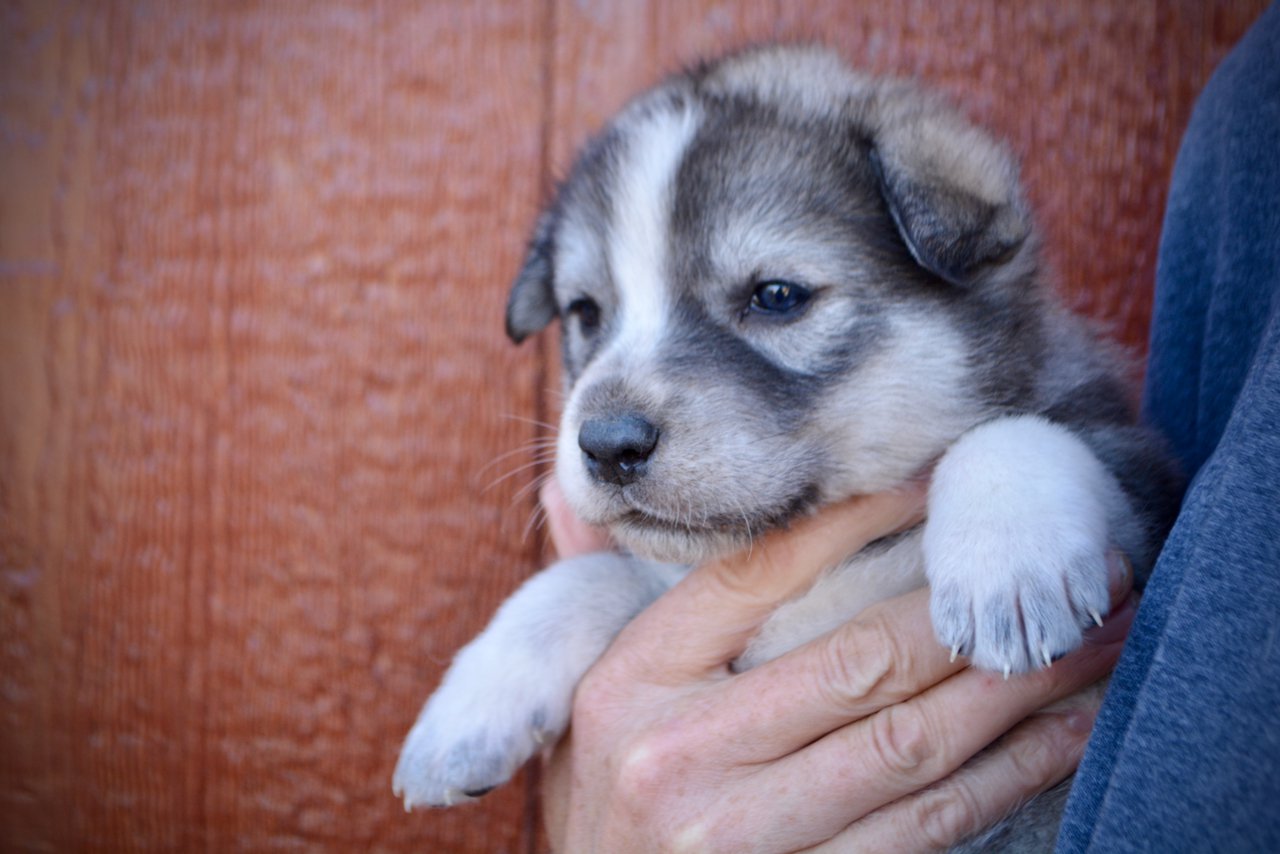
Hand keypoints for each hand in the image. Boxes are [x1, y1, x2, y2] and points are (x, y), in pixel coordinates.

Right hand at [538, 478, 1134, 851]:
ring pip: (911, 743)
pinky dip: (1008, 774)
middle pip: (856, 656)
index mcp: (628, 683)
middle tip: (1064, 563)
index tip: (941, 483)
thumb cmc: (606, 806)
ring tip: (1094, 636)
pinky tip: (1063, 732)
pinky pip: (928, 829)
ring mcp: (743, 838)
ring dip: (1019, 687)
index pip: (756, 573)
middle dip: (973, 608)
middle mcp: (679, 755)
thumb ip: (619, 611)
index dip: (857, 518)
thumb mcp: (590, 708)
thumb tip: (640, 501)